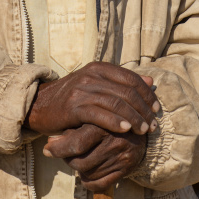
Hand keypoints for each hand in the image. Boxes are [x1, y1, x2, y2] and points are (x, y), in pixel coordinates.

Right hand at [25, 62, 158, 135]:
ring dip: (134, 118)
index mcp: (99, 68)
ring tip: (144, 130)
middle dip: (144, 109)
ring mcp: (82, 90)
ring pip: (116, 103)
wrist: (41, 105)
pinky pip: (100, 114)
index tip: (157, 109)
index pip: (131, 78)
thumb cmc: (73, 97)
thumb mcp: (97, 85)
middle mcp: (91, 75)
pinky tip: (126, 130)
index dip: (147, 94)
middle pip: (127, 91)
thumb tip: (150, 81)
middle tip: (153, 125)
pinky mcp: (74, 106)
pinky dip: (116, 122)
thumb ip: (121, 83)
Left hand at [43, 123, 146, 191]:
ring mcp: (121, 157)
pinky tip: (86, 173)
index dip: (58, 148)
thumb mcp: (92, 115)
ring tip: (76, 158)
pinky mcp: (126, 169)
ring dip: (78, 169)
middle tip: (62, 152)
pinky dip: (89, 181)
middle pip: (80, 161)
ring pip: (88, 173)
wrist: (141, 124)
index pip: (76, 143)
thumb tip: (51, 141)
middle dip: (66, 158)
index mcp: (103, 123)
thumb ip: (73, 126)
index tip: (47, 149)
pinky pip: (100, 184)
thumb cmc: (108, 118)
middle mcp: (114, 141)